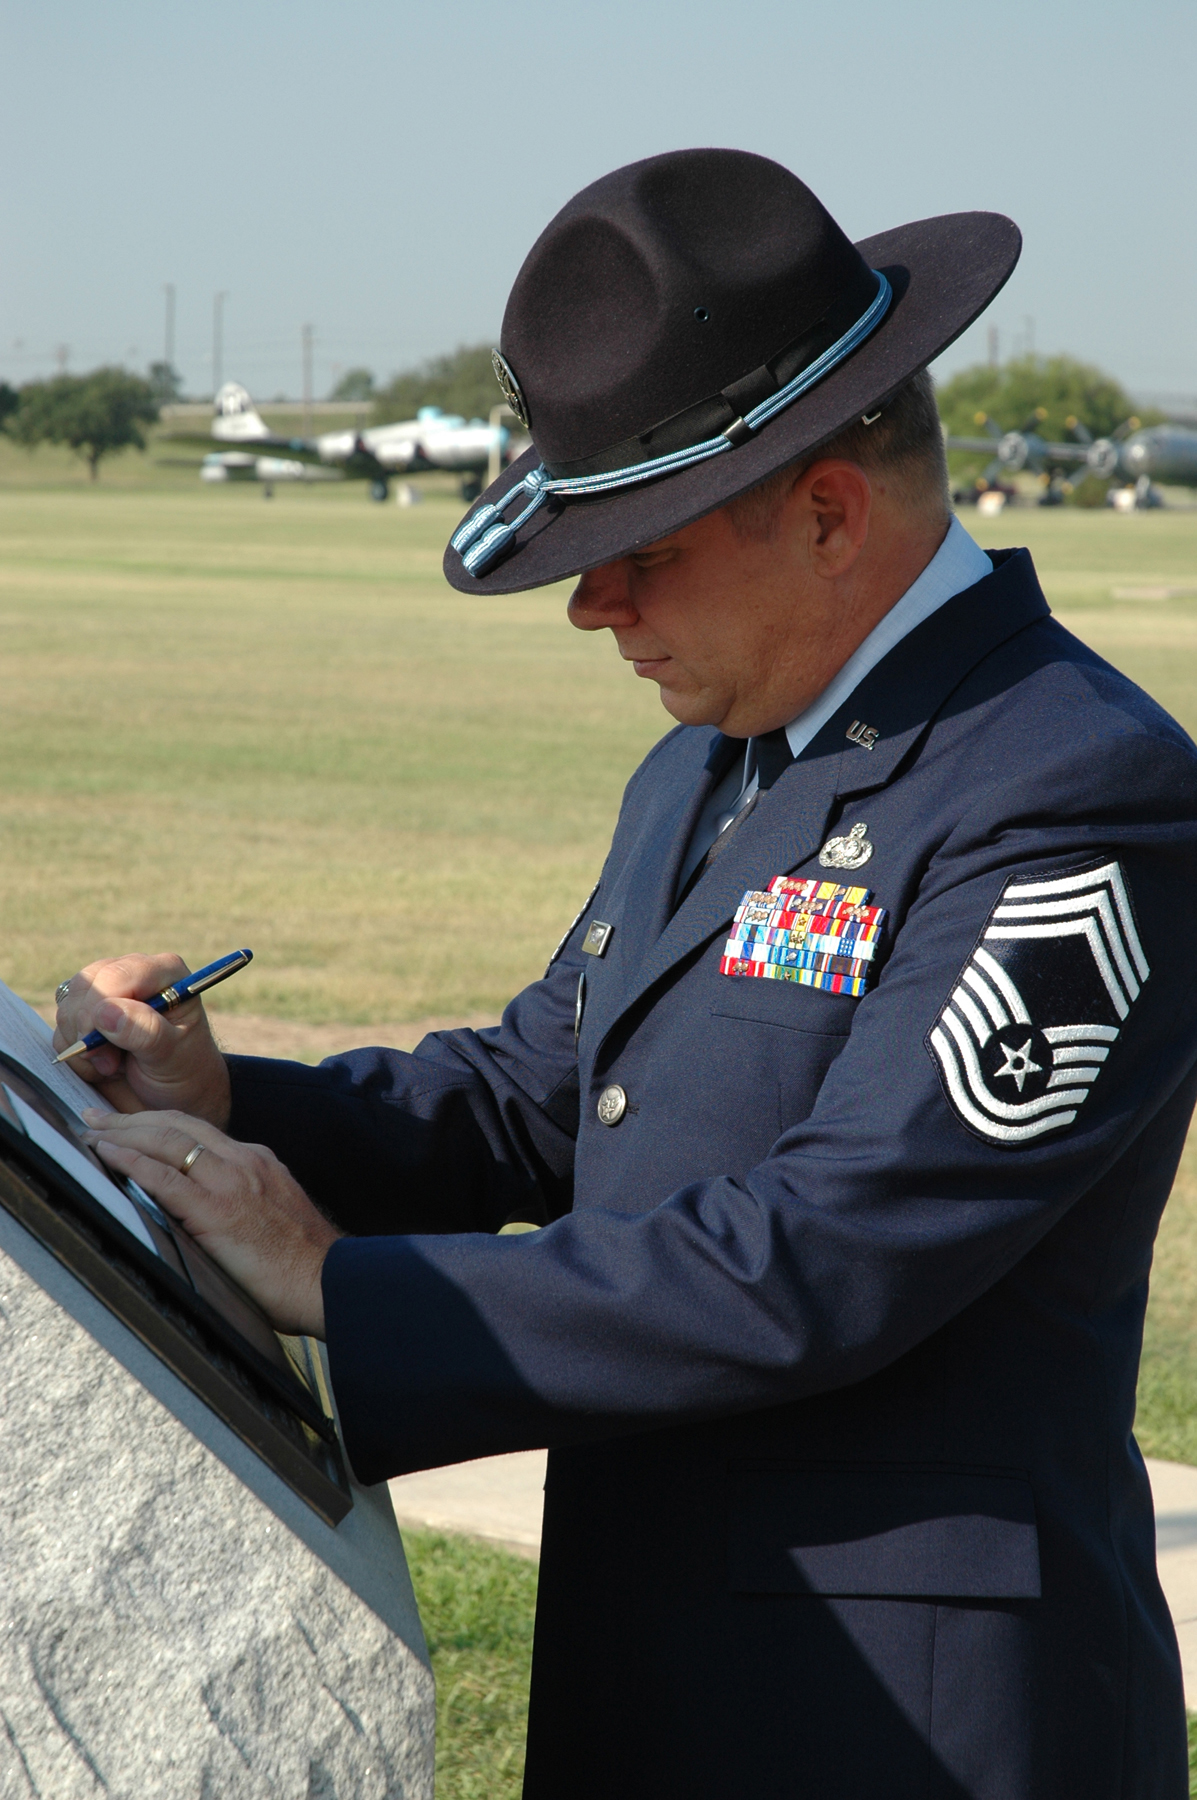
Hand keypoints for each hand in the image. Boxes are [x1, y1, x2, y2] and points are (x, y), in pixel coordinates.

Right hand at [54, 954, 231, 1125]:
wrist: (176, 1091)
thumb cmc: (184, 1069)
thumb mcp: (172, 1054)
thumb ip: (144, 1031)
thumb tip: (105, 1011)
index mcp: (165, 971)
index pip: (116, 975)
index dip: (99, 1009)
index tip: (102, 1049)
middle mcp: (135, 971)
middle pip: (85, 986)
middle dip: (88, 1030)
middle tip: (111, 1064)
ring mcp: (109, 988)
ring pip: (69, 1005)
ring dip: (82, 1044)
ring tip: (112, 1065)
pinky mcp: (90, 1008)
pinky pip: (62, 1023)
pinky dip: (73, 1049)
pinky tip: (102, 1062)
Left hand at [83, 1107, 338, 1335]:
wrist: (328, 1281)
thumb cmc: (300, 1263)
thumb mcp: (272, 1215)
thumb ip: (241, 1202)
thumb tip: (202, 1212)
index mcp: (257, 1162)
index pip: (198, 1131)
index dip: (159, 1123)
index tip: (128, 1123)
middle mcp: (245, 1161)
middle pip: (179, 1126)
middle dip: (133, 1118)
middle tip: (96, 1117)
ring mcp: (233, 1181)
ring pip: (169, 1142)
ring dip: (124, 1133)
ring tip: (92, 1132)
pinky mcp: (220, 1210)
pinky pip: (167, 1178)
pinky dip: (133, 1162)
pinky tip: (109, 1155)